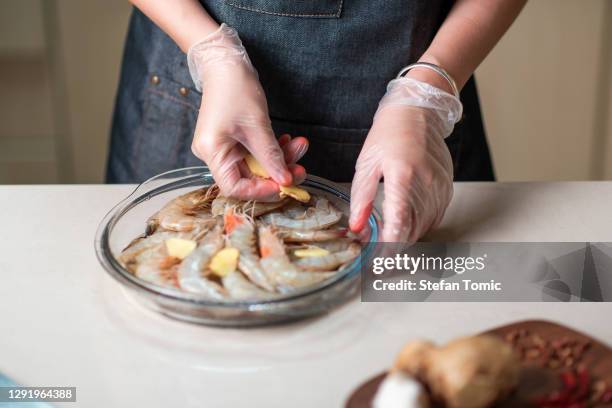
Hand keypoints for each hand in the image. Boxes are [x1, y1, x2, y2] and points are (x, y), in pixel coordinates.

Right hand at [188, 24, 305, 200]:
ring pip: (256, 165)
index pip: (234, 188)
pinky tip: (288, 140)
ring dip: (280, 159)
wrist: (225, 63)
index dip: (260, 191)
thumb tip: (285, 181)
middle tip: (301, 169)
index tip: (283, 185)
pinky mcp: (233, 140)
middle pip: (248, 177)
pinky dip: (272, 149)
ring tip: (300, 146)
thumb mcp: (258, 125)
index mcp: (212, 152)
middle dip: (277, 173)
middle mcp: (213, 154)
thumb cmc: (236, 89)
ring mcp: (223, 147)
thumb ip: (271, 156)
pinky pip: (255, 153)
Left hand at [349, 77, 462, 242]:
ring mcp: (440, 187)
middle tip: (376, 256)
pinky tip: (405, 225)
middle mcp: (426, 184)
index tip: (377, 261)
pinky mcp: (447, 188)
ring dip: (406, 239)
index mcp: (402, 176)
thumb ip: (361, 198)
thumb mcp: (366, 164)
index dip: (388, 247)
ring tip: (387, 241)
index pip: (399, 223)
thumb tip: (357, 228)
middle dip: (394, 248)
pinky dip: (418, 226)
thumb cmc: (389, 134)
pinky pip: (434, 217)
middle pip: (413, 231)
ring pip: (424, 228)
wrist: (419, 111)